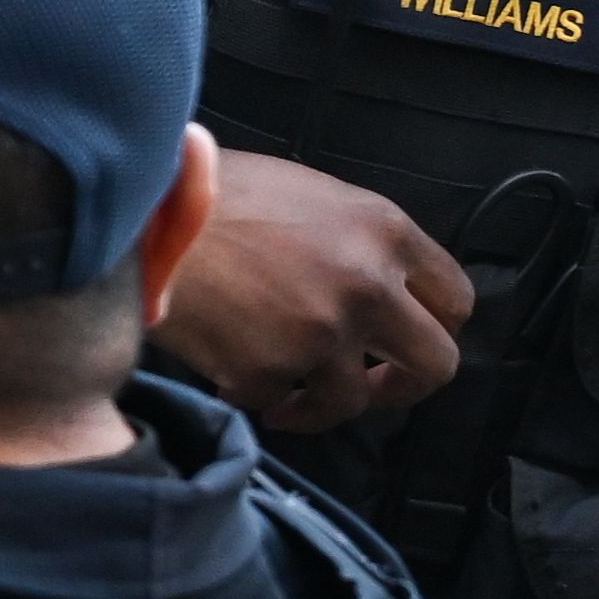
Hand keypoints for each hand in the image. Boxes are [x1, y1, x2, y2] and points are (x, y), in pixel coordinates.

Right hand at [152, 147, 474, 432]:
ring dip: (321, 404)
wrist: (142, 216)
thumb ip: (359, 242)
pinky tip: (232, 368)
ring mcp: (322, 334)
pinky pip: (277, 401)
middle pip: (436, 364)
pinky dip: (257, 393)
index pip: (456, 299)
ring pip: (353, 401)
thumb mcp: (309, 194)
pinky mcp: (270, 372)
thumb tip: (382, 288)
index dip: (435, 329)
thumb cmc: (215, 196)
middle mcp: (367, 286)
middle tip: (372, 387)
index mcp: (385, 232)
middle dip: (404, 386)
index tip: (406, 343)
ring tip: (287, 394)